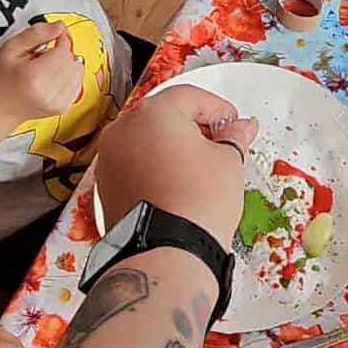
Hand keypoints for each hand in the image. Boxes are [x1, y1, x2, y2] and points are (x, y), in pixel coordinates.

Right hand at [0, 22, 85, 121]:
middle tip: (44, 54)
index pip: (64, 50)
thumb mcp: (12, 48)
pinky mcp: (63, 108)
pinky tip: (53, 76)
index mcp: (35, 78)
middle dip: (62, 52)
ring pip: (78, 71)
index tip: (53, 36)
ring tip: (47, 66)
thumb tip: (59, 26)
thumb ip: (37, 33)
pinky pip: (78, 83)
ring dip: (67, 64)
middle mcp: (48, 93)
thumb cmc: (2, 78)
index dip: (61, 38)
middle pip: (72, 60)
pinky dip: (69, 76)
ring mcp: (57, 103)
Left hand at [96, 84, 256, 242]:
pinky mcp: (105, 184)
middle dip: (194, 127)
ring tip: (199, 170)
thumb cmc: (197, 203)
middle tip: (219, 145)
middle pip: (164, 115)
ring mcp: (110, 157)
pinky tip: (176, 185)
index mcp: (155, 112)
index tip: (232, 124)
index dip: (218, 110)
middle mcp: (124, 128)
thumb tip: (242, 128)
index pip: (192, 96)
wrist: (167, 251)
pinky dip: (154, 167)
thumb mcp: (228, 162)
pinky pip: (133, 164)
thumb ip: (234, 137)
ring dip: (172, 147)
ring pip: (146, 140)